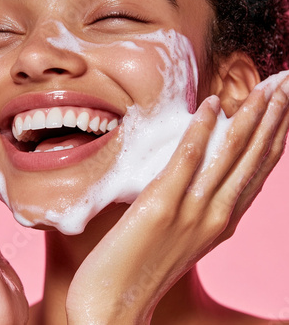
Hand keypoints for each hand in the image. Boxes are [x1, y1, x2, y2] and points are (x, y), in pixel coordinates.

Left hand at [66, 74, 288, 323]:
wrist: (114, 306)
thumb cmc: (144, 264)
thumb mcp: (182, 230)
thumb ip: (197, 200)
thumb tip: (201, 164)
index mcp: (223, 220)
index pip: (259, 169)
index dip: (276, 134)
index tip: (284, 104)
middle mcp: (217, 215)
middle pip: (253, 157)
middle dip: (273, 116)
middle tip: (287, 82)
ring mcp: (191, 211)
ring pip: (229, 155)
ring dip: (250, 117)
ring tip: (266, 87)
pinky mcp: (160, 206)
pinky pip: (187, 160)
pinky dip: (202, 130)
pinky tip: (212, 105)